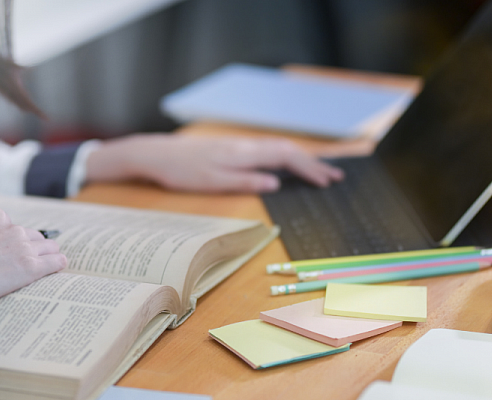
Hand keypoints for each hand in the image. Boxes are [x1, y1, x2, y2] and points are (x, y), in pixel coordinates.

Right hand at [0, 207, 66, 324]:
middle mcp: (12, 228)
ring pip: (49, 247)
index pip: (13, 226)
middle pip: (34, 236)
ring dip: (48, 255)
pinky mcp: (30, 267)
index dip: (10, 241)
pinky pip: (56, 262)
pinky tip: (59, 267)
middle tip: (29, 260)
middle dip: (32, 247)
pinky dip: (58, 264)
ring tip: (50, 264)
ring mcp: (23, 247)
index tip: (5, 253)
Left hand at [85, 135, 343, 192]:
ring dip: (301, 159)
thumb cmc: (181, 172)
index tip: (328, 181)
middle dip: (313, 163)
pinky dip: (285, 157)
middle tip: (335, 177)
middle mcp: (245, 145)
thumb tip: (275, 184)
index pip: (286, 157)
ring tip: (319, 171)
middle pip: (288, 150)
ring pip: (278, 148)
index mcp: (244, 153)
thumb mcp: (212, 183)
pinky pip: (267, 150)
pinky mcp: (232, 148)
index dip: (309, 168)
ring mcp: (239, 145)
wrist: (156, 154)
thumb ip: (245, 182)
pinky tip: (288, 165)